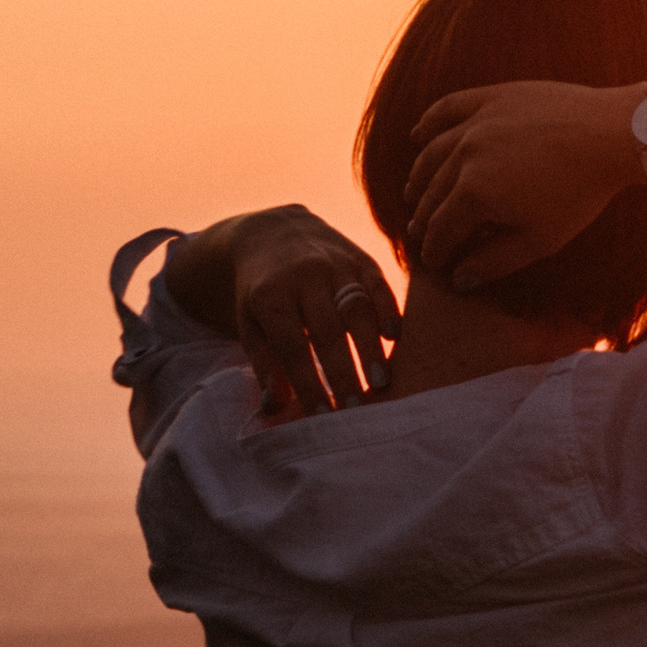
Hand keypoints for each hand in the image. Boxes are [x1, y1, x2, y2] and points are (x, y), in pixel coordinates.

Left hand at [225, 209, 402, 418]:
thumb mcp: (250, 324)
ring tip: (382, 383)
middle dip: (343, 372)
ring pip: (356, 308)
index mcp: (270, 295)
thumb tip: (274, 409)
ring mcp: (334, 263)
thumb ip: (265, 364)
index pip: (291, 345)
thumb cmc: (261, 292)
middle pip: (327, 330)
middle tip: (356, 409)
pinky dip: (388, 311)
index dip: (307, 381)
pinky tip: (395, 338)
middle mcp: (303, 275)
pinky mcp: (359, 258)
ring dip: (370, 347)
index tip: (321, 415)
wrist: (273, 231)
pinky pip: (377, 285)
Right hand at [405, 83, 636, 291]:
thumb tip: (460, 278)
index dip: (434, 251)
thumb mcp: (540, 240)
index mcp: (474, 193)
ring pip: (432, 153)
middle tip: (420, 234)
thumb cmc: (580, 193)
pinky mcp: (491, 97)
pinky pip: (448, 108)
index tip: (433, 264)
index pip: (441, 228)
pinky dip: (428, 123)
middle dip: (423, 219)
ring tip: (414, 194)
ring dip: (419, 177)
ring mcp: (476, 122)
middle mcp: (465, 155)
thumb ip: (495, 262)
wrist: (612, 134)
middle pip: (432, 193)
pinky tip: (418, 136)